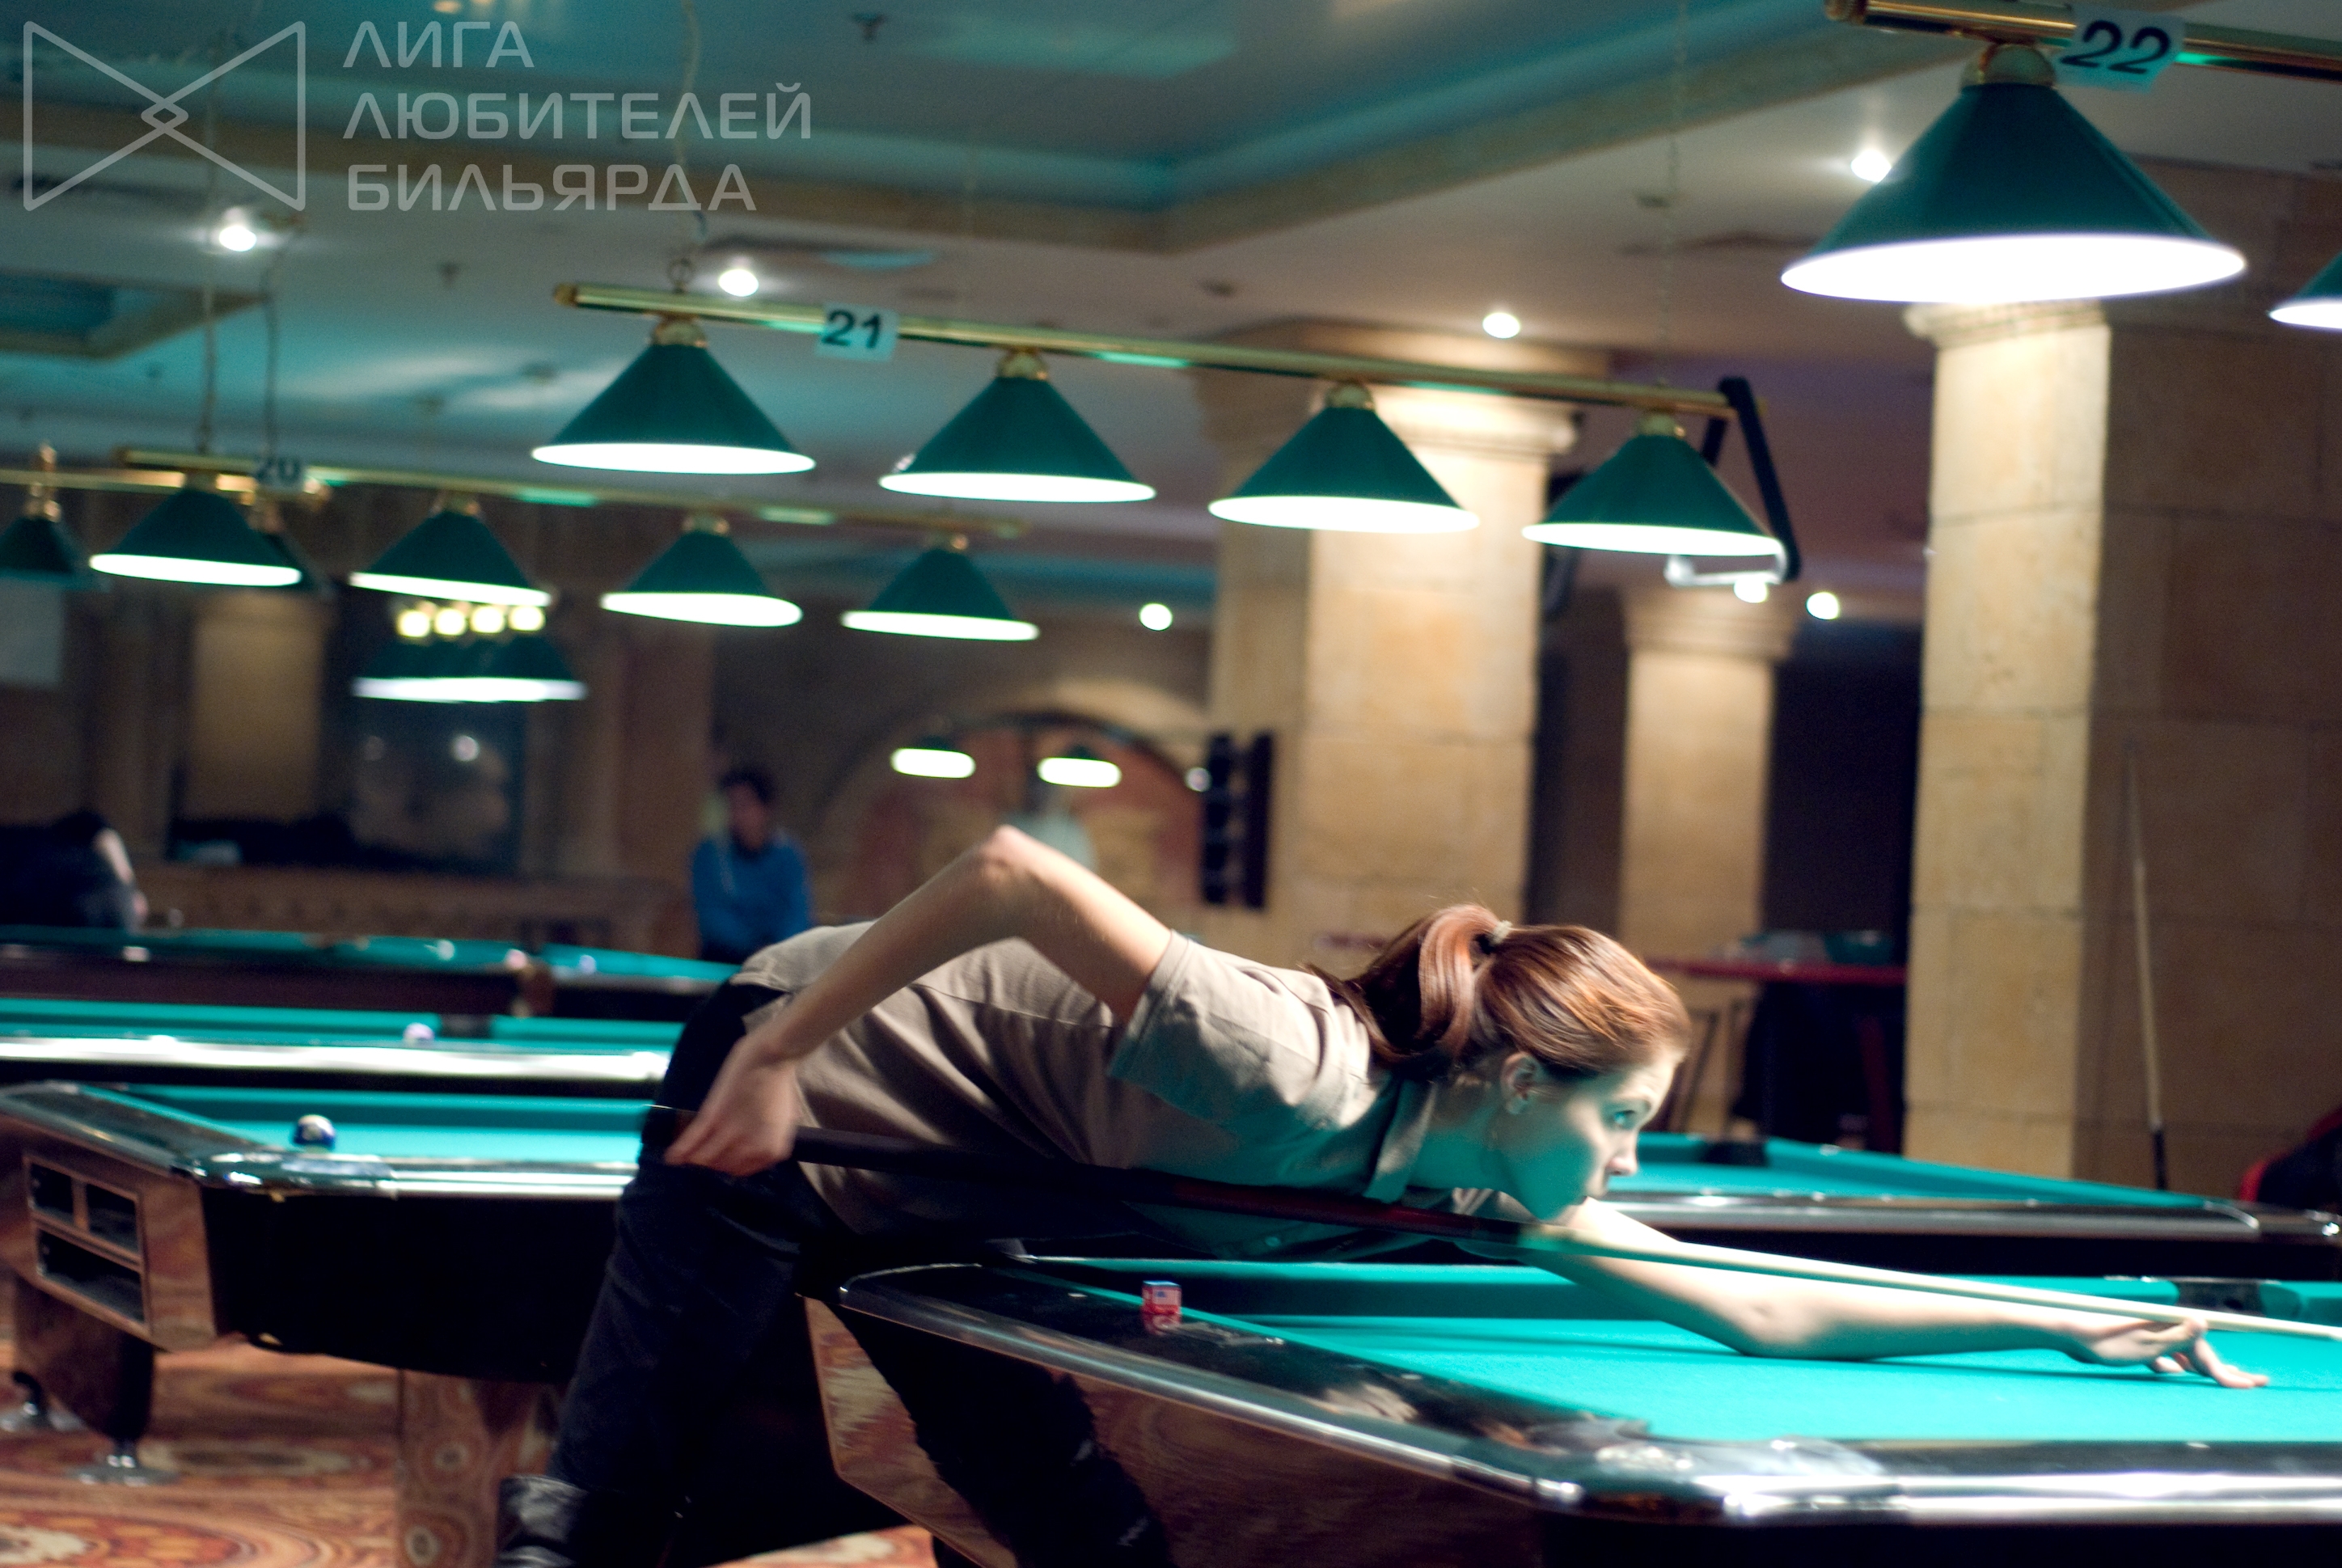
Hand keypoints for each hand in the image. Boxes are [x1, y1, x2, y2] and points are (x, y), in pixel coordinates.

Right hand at [664, 1039, 804, 1175]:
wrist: (771, 1058)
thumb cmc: (780, 1083)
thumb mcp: (784, 1119)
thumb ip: (770, 1137)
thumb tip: (756, 1146)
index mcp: (771, 1151)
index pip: (742, 1170)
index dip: (729, 1164)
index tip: (721, 1158)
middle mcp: (751, 1149)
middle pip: (723, 1166)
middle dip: (713, 1161)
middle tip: (704, 1152)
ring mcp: (731, 1135)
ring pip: (705, 1158)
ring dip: (694, 1158)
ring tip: (685, 1156)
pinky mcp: (714, 1118)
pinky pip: (694, 1141)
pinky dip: (681, 1150)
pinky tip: (671, 1157)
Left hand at [2062, 1313, 2266, 1388]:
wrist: (2071, 1333)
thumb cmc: (2106, 1340)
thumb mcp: (2145, 1344)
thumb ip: (2177, 1338)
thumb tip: (2204, 1321)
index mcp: (2171, 1327)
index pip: (2207, 1355)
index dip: (2229, 1374)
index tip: (2251, 1387)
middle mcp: (2165, 1328)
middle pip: (2201, 1353)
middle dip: (2226, 1370)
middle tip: (2255, 1383)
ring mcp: (2151, 1335)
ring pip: (2184, 1356)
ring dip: (2202, 1368)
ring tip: (2222, 1379)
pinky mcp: (2137, 1343)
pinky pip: (2164, 1357)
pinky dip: (2173, 1366)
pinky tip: (2176, 1374)